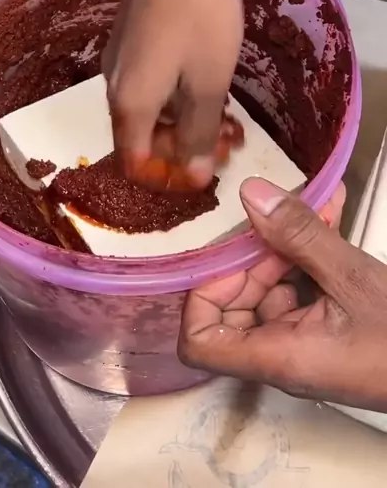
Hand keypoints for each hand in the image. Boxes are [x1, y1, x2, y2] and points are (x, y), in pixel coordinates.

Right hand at [103, 0, 243, 188]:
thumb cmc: (200, 17)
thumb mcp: (207, 82)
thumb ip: (198, 133)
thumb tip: (193, 175)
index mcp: (127, 102)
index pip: (134, 160)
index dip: (167, 174)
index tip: (204, 167)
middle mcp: (111, 82)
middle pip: (137, 133)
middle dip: (178, 145)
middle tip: (224, 140)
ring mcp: (118, 54)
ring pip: (144, 104)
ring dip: (179, 117)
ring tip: (222, 113)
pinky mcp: (129, 33)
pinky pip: (145, 78)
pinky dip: (172, 90)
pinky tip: (203, 77)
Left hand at [179, 178, 386, 411]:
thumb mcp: (352, 278)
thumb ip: (298, 235)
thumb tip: (250, 194)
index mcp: (277, 357)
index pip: (198, 343)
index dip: (201, 296)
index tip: (231, 255)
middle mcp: (282, 356)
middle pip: (232, 308)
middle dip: (254, 256)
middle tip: (281, 221)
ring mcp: (305, 345)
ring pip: (272, 290)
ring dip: (289, 244)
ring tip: (319, 203)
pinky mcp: (328, 332)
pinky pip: (303, 290)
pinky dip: (311, 254)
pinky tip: (334, 214)